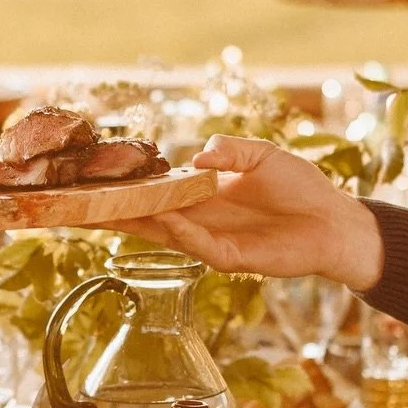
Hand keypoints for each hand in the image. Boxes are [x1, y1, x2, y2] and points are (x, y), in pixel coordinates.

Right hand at [112, 135, 384, 289]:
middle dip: (110, 212)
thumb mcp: (261, 155)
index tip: (90, 179)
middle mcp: (199, 219)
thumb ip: (229, 151)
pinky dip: (179, 230)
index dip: (125, 187)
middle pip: (144, 216)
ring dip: (135, 222)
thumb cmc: (301, 186)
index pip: (154, 191)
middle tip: (71, 205)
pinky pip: (197, 244)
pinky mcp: (230, 257)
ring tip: (103, 211)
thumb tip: (195, 156)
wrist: (335, 220)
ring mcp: (211, 240)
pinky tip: (164, 217)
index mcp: (202, 193)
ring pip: (162, 234)